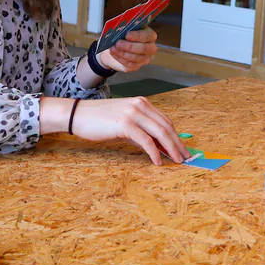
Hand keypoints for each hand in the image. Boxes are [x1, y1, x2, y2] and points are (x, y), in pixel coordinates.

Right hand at [69, 97, 189, 165]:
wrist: (79, 115)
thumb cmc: (100, 120)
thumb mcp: (125, 123)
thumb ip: (141, 132)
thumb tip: (157, 147)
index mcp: (142, 103)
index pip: (165, 120)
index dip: (176, 135)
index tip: (182, 148)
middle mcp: (140, 105)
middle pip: (166, 126)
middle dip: (177, 143)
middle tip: (185, 156)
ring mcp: (133, 113)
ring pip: (160, 132)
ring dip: (171, 148)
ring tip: (176, 160)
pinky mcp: (125, 124)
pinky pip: (145, 140)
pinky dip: (154, 152)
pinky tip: (157, 161)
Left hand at [98, 28, 157, 73]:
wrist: (115, 47)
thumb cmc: (123, 35)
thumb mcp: (125, 29)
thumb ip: (126, 28)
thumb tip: (121, 29)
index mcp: (150, 35)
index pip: (148, 36)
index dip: (138, 36)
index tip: (127, 35)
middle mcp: (150, 47)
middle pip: (144, 48)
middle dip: (130, 46)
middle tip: (118, 44)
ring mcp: (145, 58)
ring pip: (136, 57)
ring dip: (123, 53)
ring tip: (113, 49)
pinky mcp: (136, 66)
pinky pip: (130, 64)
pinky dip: (120, 59)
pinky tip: (114, 54)